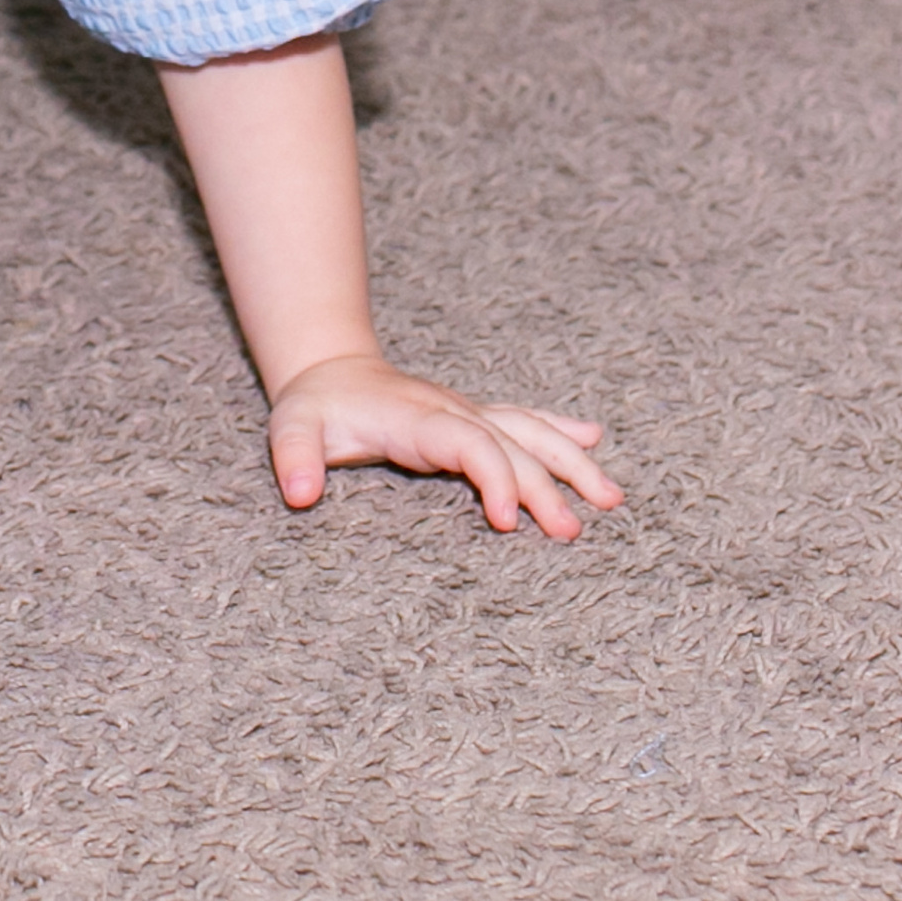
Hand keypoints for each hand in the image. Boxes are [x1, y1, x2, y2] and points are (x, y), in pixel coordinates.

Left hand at [264, 350, 620, 541]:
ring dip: (569, 460)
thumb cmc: (315, 407)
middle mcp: (452, 412)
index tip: (507, 522)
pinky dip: (559, 428)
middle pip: (509, 446)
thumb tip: (299, 495)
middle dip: (544, 487)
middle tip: (572, 532)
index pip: (468, 443)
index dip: (492, 477)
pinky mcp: (472, 418)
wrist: (330, 369)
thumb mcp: (291, 429)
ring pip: (529, 430)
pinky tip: (594, 438)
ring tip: (610, 496)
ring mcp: (467, 412)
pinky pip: (523, 419)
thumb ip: (293, 459)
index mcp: (417, 419)